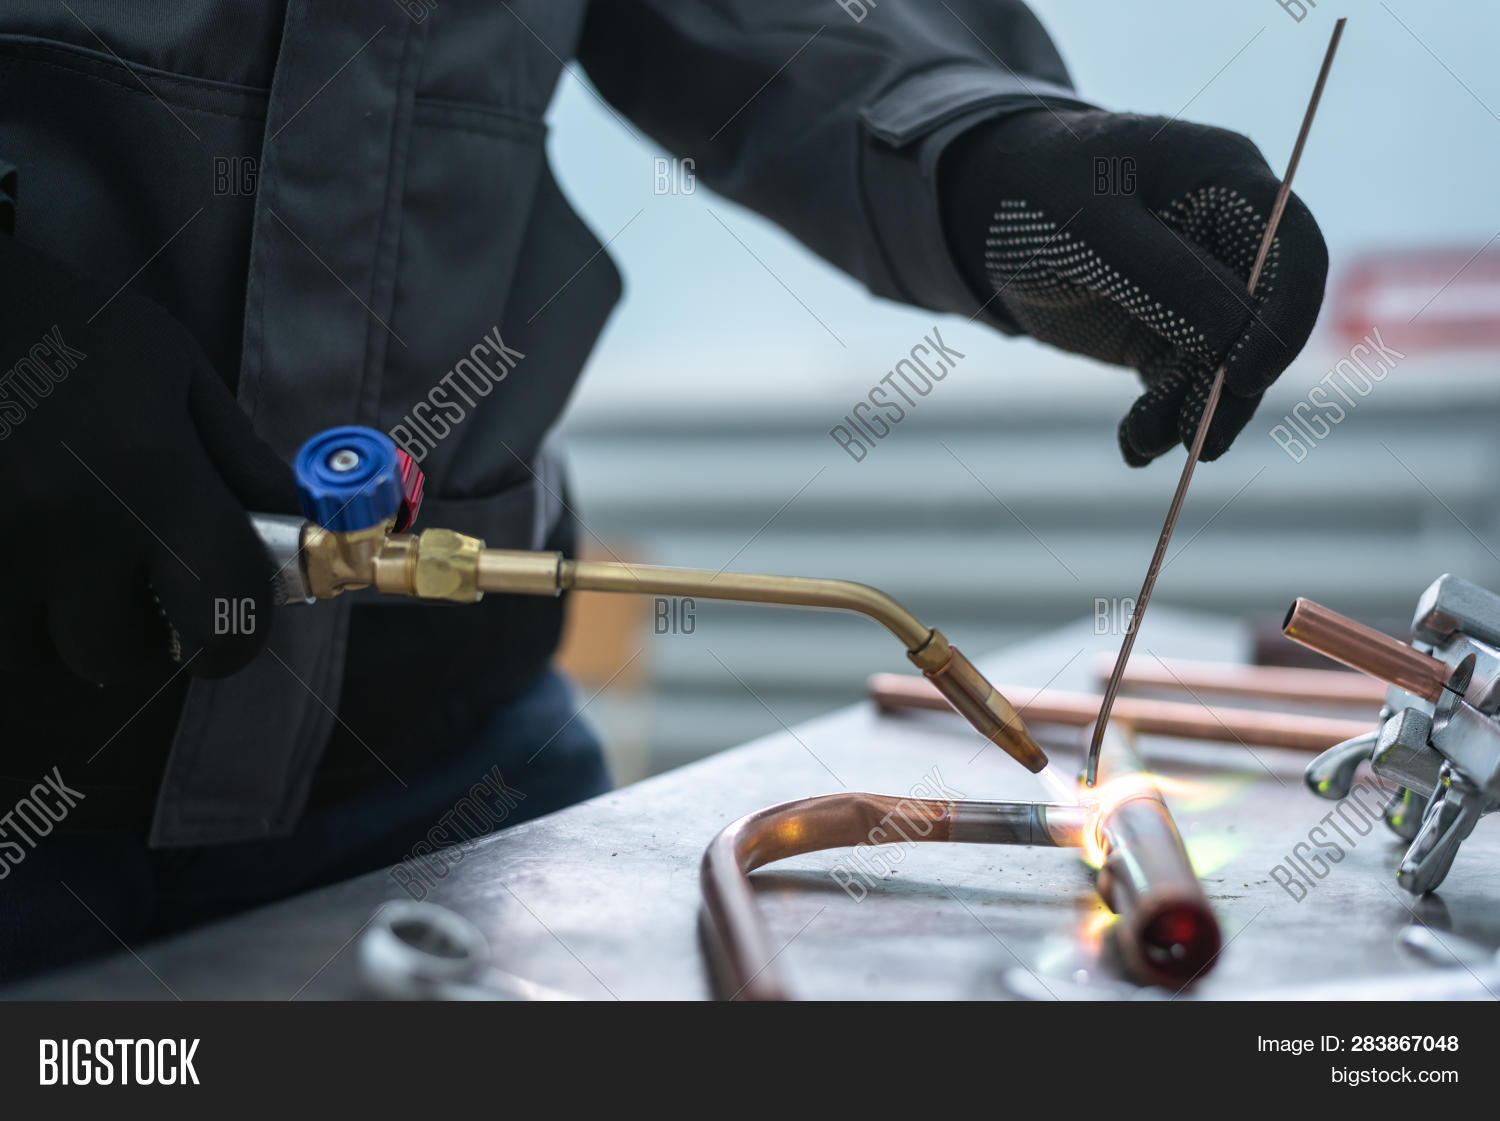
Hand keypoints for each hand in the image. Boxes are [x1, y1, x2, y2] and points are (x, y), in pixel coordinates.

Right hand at [0, 234, 295, 683]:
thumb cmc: (60, 324)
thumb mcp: (170, 369)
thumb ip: (238, 460)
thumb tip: (297, 537)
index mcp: (148, 467)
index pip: (225, 607)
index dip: (237, 639)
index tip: (228, 633)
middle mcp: (64, 514)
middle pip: (113, 653)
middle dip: (130, 635)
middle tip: (126, 588)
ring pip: (27, 657)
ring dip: (47, 630)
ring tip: (51, 556)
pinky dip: (0, 610)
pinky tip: (9, 546)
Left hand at [942, 107, 1327, 465]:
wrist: (986, 211)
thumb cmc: (1039, 192)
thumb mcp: (1092, 226)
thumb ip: (1161, 274)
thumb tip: (1233, 336)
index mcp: (1229, 184)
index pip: (1292, 252)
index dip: (1284, 316)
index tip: (1247, 377)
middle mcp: (1227, 241)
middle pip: (1261, 323)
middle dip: (1233, 386)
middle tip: (1199, 441)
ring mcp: (1197, 292)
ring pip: (1221, 365)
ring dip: (1191, 411)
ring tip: (1144, 442)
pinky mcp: (1164, 333)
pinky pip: (1178, 385)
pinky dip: (1159, 418)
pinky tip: (1134, 448)